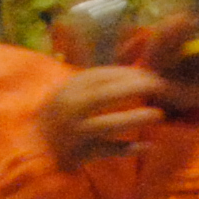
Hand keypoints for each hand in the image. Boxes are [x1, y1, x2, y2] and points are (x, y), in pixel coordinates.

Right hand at [37, 67, 189, 170]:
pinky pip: (106, 151)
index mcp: (71, 88)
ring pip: (106, 125)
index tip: (152, 75)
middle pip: (104, 96)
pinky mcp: (80, 153)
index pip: (102, 76)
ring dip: (134, 119)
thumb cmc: (65, 110)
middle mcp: (71, 108)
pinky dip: (127, 150)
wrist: (38, 143)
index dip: (130, 74)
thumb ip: (105, 75)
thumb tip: (140, 44)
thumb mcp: (78, 87)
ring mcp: (75, 132)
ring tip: (158, 115)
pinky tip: (148, 146)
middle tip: (160, 88)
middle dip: (135, 89)